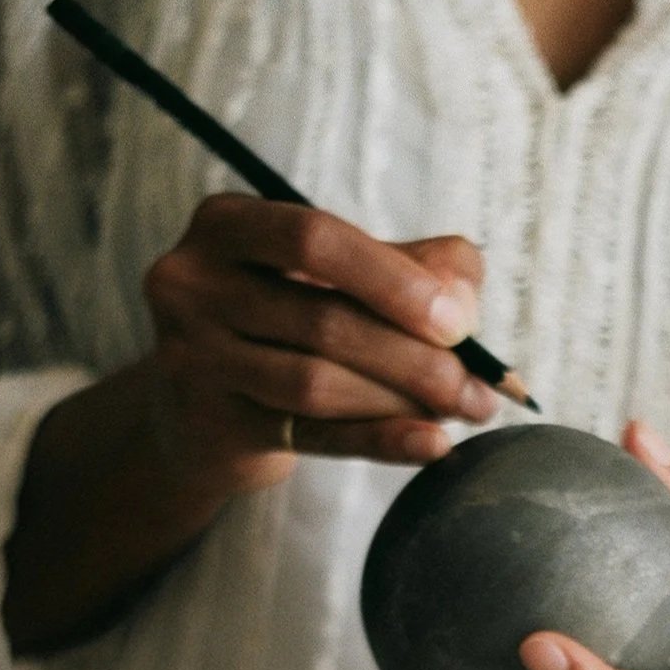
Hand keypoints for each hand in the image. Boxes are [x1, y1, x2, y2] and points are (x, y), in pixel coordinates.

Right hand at [139, 193, 500, 493]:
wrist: (204, 412)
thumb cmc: (286, 322)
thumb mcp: (340, 276)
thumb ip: (413, 266)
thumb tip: (462, 299)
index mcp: (225, 225)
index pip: (315, 240)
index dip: (393, 281)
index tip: (458, 323)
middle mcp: (190, 285)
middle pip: (323, 319)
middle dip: (417, 357)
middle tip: (479, 388)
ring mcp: (189, 358)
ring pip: (317, 383)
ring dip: (403, 400)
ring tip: (459, 411)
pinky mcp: (208, 424)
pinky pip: (312, 435)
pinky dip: (382, 440)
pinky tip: (431, 443)